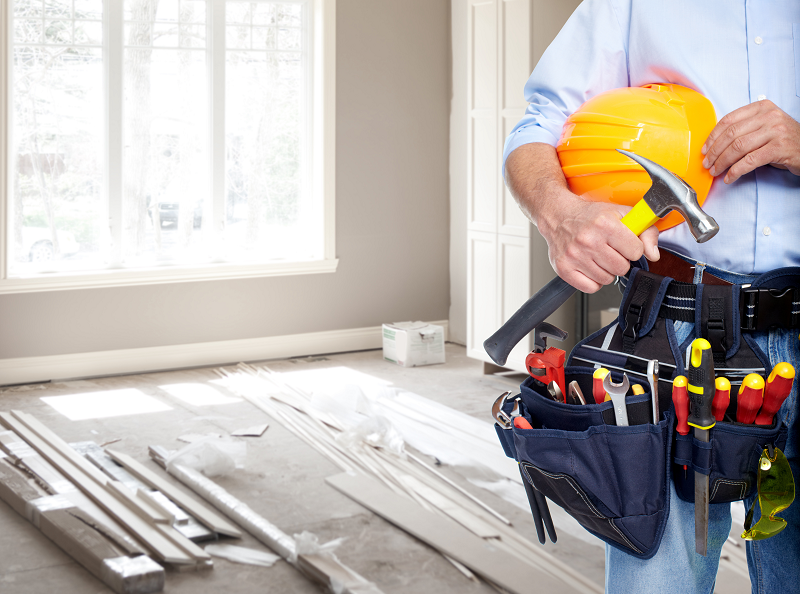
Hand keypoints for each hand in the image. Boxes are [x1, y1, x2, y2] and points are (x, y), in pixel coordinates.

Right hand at [537, 190, 659, 292]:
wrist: (558, 216)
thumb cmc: (590, 216)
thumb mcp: (623, 214)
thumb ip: (646, 232)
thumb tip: (653, 255)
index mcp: (605, 224)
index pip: (636, 252)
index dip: (632, 248)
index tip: (624, 243)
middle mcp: (588, 240)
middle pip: (622, 268)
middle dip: (620, 261)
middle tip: (610, 251)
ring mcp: (574, 256)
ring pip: (606, 279)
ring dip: (606, 271)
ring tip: (598, 257)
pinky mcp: (564, 268)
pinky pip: (590, 288)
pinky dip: (592, 281)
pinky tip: (590, 267)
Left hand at [702, 100, 799, 183]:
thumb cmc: (784, 140)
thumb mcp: (764, 128)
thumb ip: (744, 130)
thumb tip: (715, 145)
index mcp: (762, 107)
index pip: (729, 120)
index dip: (713, 136)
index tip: (705, 149)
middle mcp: (769, 116)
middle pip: (731, 134)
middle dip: (714, 152)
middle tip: (707, 163)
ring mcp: (776, 131)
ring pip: (738, 147)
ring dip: (722, 162)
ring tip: (716, 171)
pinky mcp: (779, 148)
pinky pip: (750, 160)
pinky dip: (736, 171)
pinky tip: (729, 177)